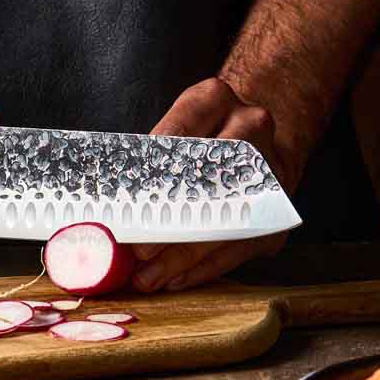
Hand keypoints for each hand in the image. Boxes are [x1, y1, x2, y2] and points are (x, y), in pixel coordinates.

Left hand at [131, 78, 300, 291]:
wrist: (256, 134)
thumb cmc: (197, 134)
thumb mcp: (172, 126)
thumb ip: (145, 159)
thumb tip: (103, 205)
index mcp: (213, 99)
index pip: (177, 137)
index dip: (153, 177)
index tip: (129, 208)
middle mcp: (249, 128)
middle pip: (207, 186)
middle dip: (170, 226)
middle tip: (137, 252)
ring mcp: (271, 169)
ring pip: (225, 222)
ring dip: (182, 258)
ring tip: (147, 278)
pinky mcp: (276, 210)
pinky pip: (239, 246)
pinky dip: (203, 268)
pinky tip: (174, 279)